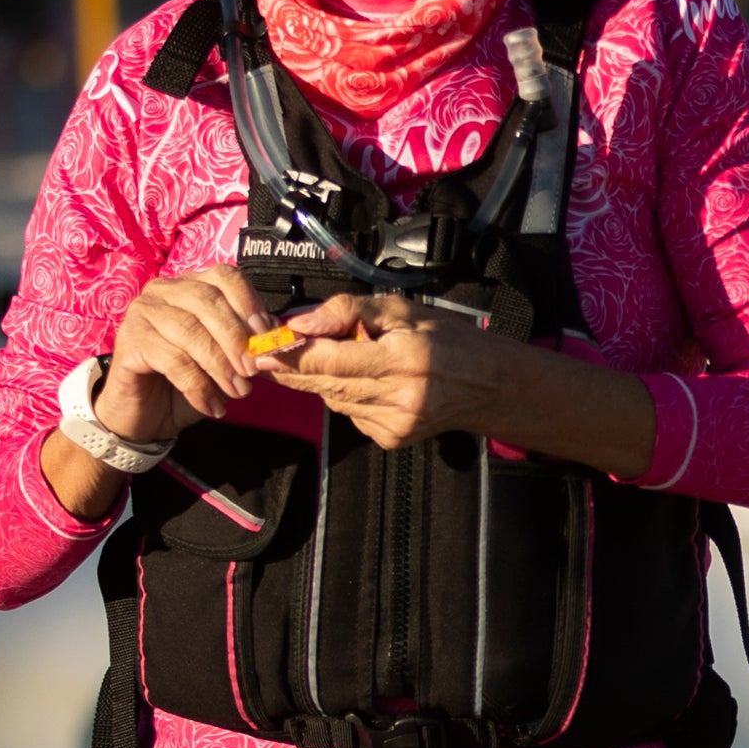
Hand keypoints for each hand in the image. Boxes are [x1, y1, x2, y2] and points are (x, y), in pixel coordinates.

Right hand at [103, 263, 282, 433]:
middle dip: (236, 338)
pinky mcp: (129, 341)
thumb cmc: (190, 383)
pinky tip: (211, 406)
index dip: (249, 304)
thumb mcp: (227, 361)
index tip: (267, 336)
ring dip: (220, 365)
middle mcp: (163, 291)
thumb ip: (249, 345)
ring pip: (190, 331)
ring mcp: (142, 313)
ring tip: (238, 392)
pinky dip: (198, 386)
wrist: (147, 416)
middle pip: (208, 301)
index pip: (226, 277)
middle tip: (252, 371)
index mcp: (191, 285)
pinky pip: (171, 360)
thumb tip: (279, 337)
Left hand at [255, 294, 659, 478]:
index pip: (328, 360)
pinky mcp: (393, 439)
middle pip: (324, 384)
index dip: (289, 356)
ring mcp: (395, 423)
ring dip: (322, 381)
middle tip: (265, 355)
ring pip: (334, 400)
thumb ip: (349, 312)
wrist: (488, 384)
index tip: (259, 349)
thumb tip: (301, 323)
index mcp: (402, 358)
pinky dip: (346, 397)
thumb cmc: (446, 338)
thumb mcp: (401, 309)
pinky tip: (366, 382)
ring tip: (333, 359)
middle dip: (293, 370)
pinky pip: (351, 414)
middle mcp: (398, 396)